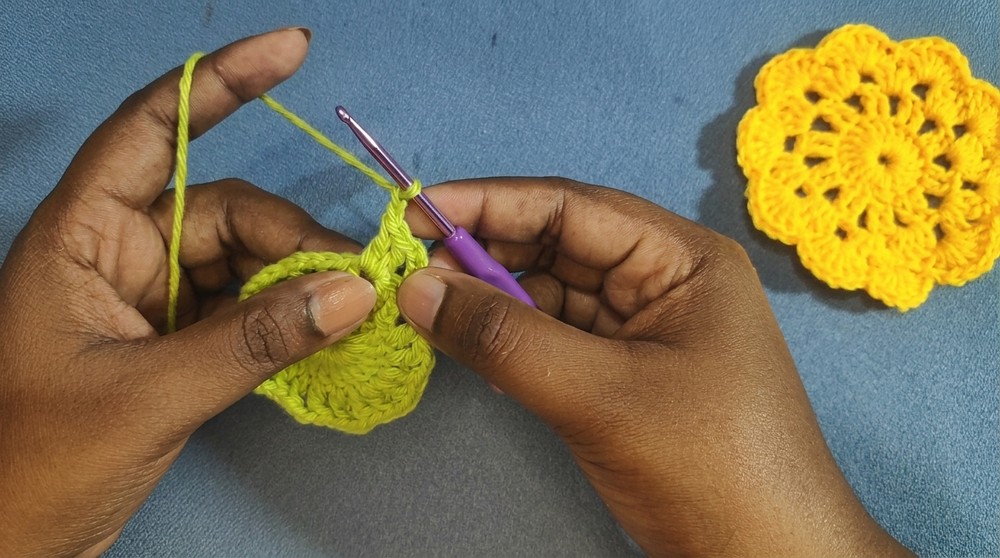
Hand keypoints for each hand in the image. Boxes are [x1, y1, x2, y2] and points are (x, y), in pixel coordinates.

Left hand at [0, 29, 375, 555]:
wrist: (6, 549)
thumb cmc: (32, 466)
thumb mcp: (145, 397)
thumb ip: (252, 341)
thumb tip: (351, 292)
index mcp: (82, 236)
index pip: (153, 130)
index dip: (221, 83)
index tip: (291, 49)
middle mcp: (118, 254)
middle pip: (225, 211)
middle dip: (296, 238)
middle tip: (359, 284)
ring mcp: (150, 299)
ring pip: (246, 262)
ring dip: (300, 282)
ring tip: (351, 315)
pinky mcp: (175, 342)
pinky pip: (247, 308)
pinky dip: (288, 318)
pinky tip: (325, 333)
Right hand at [397, 178, 911, 555]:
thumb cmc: (713, 467)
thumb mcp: (603, 395)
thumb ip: (506, 339)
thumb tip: (417, 289)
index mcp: (682, 258)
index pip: (571, 206)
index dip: (490, 202)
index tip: (416, 211)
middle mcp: (663, 280)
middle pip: (556, 245)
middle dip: (484, 252)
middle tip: (410, 267)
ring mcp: (642, 329)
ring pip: (549, 294)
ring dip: (491, 299)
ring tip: (428, 308)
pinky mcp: (623, 374)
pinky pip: (554, 339)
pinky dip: (510, 341)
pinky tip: (471, 347)